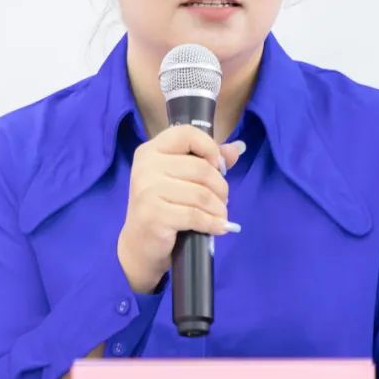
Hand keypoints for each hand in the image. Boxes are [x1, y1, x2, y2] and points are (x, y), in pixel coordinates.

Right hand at [117, 125, 244, 292]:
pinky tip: (218, 227)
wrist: (141, 245)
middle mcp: (146, 166)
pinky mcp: (153, 214)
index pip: (187, 133)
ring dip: (219, 208)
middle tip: (222, 201)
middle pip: (201, 168)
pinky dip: (213, 223)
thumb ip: (207, 161)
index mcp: (151, 150)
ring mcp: (147, 190)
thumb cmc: (163, 208)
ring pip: (201, 194)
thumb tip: (238, 148)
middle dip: (220, 187)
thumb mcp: (182, 179)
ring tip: (221, 216)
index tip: (217, 167)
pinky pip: (195, 215)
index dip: (210, 148)